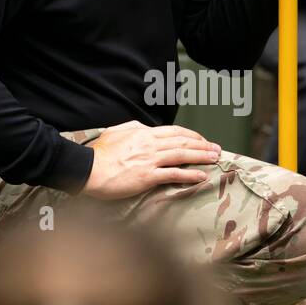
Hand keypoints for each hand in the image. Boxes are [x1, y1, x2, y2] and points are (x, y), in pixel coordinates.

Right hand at [81, 121, 220, 198]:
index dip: (192, 136)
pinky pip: (174, 174)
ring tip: (214, 159)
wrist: (89, 169)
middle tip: (217, 149)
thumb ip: (133, 128)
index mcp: (143, 133)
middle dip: (203, 145)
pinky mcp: (148, 176)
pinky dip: (190, 174)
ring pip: (182, 155)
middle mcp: (150, 144)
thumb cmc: (99, 153)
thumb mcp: (116, 132)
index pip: (174, 132)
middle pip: (183, 142)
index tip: (202, 140)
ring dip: (201, 156)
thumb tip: (143, 127)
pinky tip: (201, 175)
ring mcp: (150, 160)